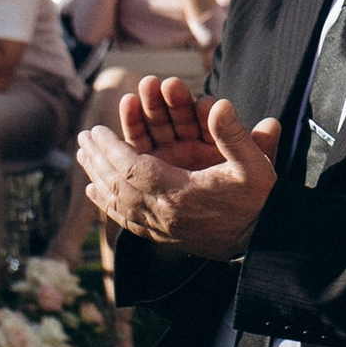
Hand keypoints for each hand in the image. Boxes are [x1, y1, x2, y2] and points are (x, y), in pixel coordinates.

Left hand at [80, 93, 281, 257]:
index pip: (133, 168)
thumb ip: (234, 135)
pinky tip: (94, 191)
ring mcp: (162, 227)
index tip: (96, 130)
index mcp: (182, 193)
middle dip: (98, 159)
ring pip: (117, 202)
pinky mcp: (163, 236)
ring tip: (83, 157)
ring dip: (97, 177)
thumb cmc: (259, 201)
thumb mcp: (254, 165)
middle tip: (82, 138)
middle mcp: (165, 213)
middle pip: (118, 184)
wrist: (263, 242)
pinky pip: (125, 219)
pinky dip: (107, 203)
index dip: (111, 148)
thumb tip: (219, 104)